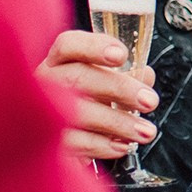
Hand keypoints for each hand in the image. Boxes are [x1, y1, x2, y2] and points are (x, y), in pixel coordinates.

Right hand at [38, 30, 157, 162]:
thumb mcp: (102, 85)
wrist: (46, 142)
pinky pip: (75, 143)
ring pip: (78, 113)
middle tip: (150, 101)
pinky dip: (103, 145)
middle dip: (120, 89)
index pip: (68, 46)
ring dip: (119, 122)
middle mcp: (45, 84)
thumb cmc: (79, 104)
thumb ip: (124, 76)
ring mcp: (41, 114)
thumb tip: (145, 75)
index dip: (94, 47)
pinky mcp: (46, 144)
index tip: (122, 55)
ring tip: (146, 131)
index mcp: (58, 63)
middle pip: (79, 78)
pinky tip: (122, 146)